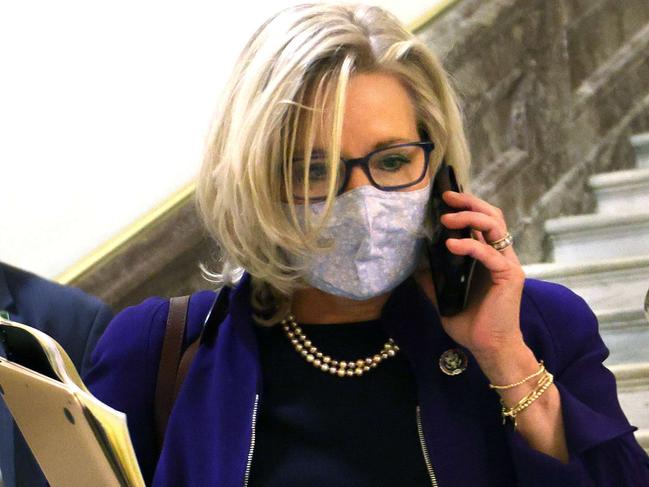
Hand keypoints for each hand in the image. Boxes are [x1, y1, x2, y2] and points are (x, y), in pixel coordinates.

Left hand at [414, 191, 526, 358]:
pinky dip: (470, 245)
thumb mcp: (444, 296)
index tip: (443, 199)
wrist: (489, 348)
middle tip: (446, 197)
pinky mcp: (509, 275)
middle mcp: (500, 255)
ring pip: (495, 226)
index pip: (482, 221)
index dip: (466, 206)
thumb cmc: (471, 323)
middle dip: (469, 202)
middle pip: (492, 215)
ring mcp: (507, 264)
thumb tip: (413, 263)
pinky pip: (489, 254)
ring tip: (446, 219)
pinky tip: (450, 245)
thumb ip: (433, 277)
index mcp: (487, 257)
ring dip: (470, 217)